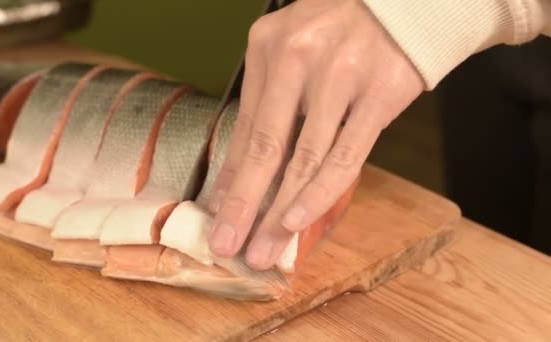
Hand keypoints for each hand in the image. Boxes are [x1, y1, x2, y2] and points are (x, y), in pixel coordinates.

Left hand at [207, 0, 423, 269]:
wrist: (405, 1)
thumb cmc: (340, 30)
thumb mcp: (292, 53)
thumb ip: (268, 105)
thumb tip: (240, 173)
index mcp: (268, 47)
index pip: (245, 127)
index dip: (230, 178)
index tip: (217, 215)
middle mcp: (299, 58)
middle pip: (265, 146)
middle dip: (244, 204)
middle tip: (227, 245)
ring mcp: (341, 75)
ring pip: (304, 158)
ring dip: (279, 211)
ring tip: (263, 249)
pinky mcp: (381, 92)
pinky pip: (346, 154)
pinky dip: (320, 192)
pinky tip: (298, 220)